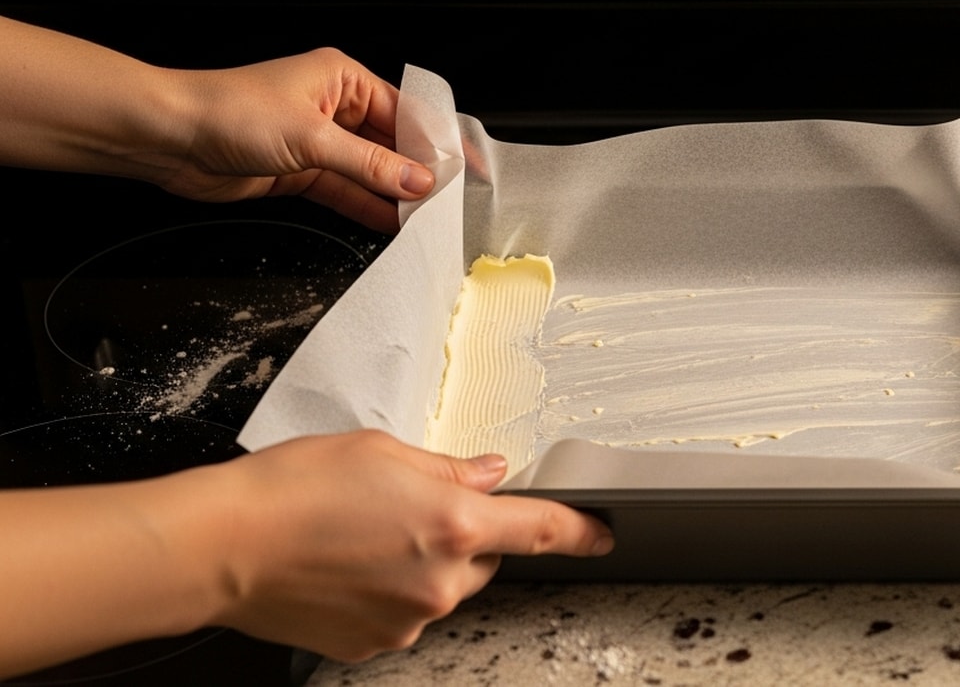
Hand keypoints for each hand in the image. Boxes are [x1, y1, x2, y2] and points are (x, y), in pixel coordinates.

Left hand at [157, 49, 434, 231]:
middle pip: (391, 144)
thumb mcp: (312, 138)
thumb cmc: (228, 110)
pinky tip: (391, 223)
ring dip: (394, 195)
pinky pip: (345, 190)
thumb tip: (417, 180)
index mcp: (342, 79)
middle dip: (417, 173)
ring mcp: (317, 141)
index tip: (466, 169)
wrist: (168, 136)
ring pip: (369, 171)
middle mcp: (333, 107)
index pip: (406, 112)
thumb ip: (369, 164)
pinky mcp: (299, 171)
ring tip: (425, 219)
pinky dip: (366, 206)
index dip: (437, 142)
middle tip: (449, 202)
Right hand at [204, 430, 613, 661]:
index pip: (542, 530)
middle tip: (406, 511)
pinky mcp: (376, 644)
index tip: (600, 534)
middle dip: (462, 535)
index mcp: (456, 523)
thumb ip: (449, 468)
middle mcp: (442, 580)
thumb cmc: (293, 489)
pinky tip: (348, 567)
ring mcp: (409, 618)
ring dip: (423, 565)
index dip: (580, 531)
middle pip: (484, 558)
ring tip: (362, 537)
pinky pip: (404, 614)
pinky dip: (389, 592)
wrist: (223, 546)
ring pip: (443, 588)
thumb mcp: (383, 451)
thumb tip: (487, 474)